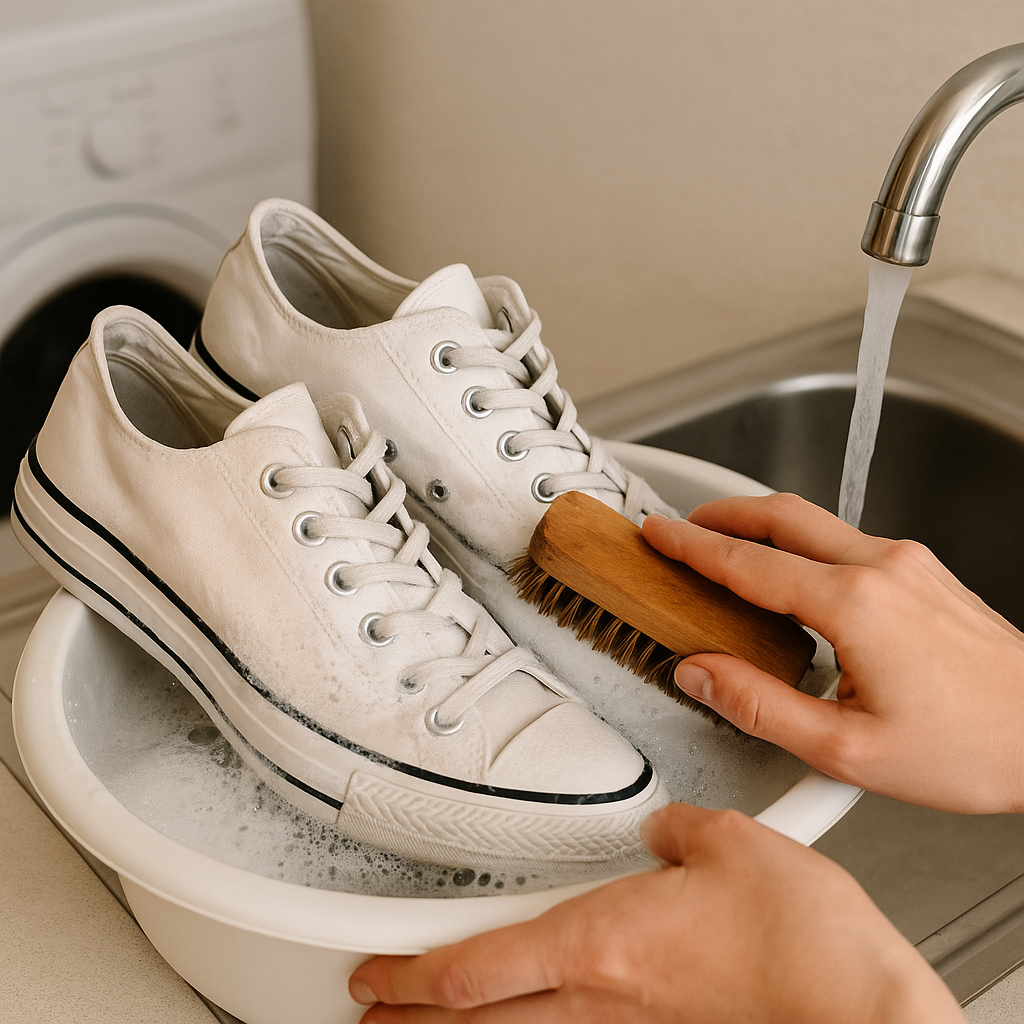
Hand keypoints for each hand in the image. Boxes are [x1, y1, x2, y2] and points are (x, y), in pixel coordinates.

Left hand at [349, 803, 961, 1022]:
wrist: (860, 1007)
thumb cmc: (802, 941)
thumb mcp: (733, 843)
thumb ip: (681, 830)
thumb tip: (664, 830)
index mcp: (600, 940)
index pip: (472, 965)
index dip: (406, 972)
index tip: (371, 971)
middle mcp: (603, 998)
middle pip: (477, 1017)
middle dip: (410, 1016)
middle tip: (371, 1010)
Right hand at [642, 493, 1023, 813]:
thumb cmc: (973, 747)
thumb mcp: (846, 750)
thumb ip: (759, 705)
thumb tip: (702, 672)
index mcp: (855, 605)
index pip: (748, 563)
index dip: (692, 546)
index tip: (659, 533)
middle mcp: (883, 567)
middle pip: (781, 515)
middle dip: (722, 514)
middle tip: (683, 525)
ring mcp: (909, 562)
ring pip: (816, 522)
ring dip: (762, 526)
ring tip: (728, 548)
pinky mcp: (924, 571)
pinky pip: (846, 539)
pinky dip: (801, 543)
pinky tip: (791, 572)